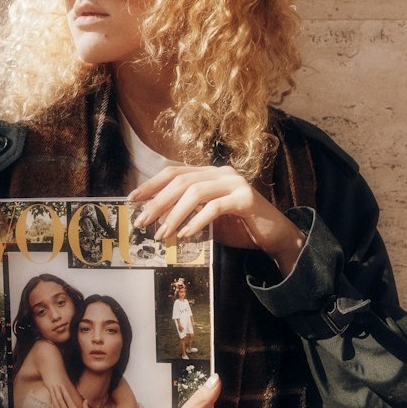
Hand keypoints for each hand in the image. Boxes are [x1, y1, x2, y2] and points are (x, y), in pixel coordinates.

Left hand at [131, 164, 303, 274]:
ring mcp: (235, 183)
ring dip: (174, 214)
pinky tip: (187, 234)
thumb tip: (155, 218)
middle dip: (158, 201)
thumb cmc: (238, 226)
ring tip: (163, 233)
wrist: (274, 235)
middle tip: (142, 221)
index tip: (132, 199)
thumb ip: (187, 211)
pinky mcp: (245, 199)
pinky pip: (215, 207)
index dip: (151, 184)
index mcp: (210, 173)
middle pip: (181, 180)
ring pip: (196, 191)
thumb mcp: (207, 217)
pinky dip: (197, 221)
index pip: (174, 172)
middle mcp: (221, 172)